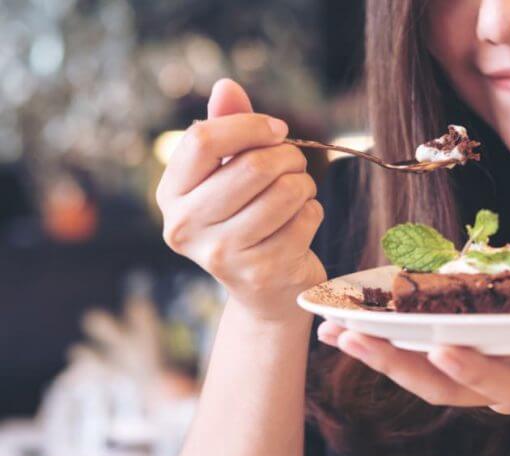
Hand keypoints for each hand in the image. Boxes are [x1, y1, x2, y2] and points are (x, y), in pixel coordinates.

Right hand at [156, 79, 325, 318]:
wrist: (264, 290)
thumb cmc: (246, 219)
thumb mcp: (228, 174)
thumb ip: (225, 128)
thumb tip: (226, 85)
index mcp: (170, 195)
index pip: (203, 140)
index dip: (249, 125)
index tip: (277, 130)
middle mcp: (186, 227)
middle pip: (252, 167)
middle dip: (287, 156)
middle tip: (295, 163)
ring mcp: (223, 254)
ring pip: (285, 192)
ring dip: (303, 183)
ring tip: (298, 191)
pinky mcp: (263, 272)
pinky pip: (306, 218)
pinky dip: (313, 211)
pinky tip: (301, 222)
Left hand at [318, 323, 509, 455]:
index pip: (498, 378)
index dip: (470, 367)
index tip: (439, 348)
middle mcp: (502, 385)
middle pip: (438, 383)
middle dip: (392, 361)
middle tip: (346, 336)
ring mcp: (484, 381)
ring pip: (423, 377)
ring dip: (378, 356)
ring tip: (333, 332)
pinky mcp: (476, 371)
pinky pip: (427, 363)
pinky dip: (392, 350)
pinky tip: (359, 330)